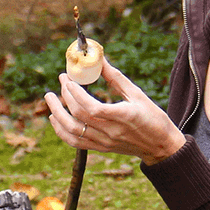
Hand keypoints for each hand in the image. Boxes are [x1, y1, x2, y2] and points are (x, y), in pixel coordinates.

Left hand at [45, 64, 184, 164]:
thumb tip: (100, 61)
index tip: (68, 78)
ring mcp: (104, 142)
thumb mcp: (138, 94)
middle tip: (61, 80)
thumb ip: (116, 79)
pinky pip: (75, 142)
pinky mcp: (101, 148)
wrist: (160, 146)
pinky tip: (55, 118)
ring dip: (57, 114)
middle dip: (64, 97)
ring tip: (50, 98)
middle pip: (78, 116)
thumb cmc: (153, 117)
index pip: (91, 108)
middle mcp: (111, 131)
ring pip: (72, 131)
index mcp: (123, 116)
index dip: (75, 93)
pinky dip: (61, 130)